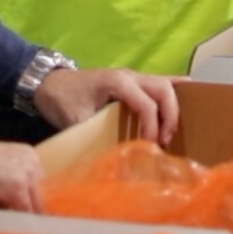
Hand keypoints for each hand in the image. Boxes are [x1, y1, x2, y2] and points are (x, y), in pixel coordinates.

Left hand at [33, 67, 180, 145]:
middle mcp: (130, 75)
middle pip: (163, 89)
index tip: (149, 146)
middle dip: (170, 115)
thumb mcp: (77, 120)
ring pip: (164, 84)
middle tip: (165, 139)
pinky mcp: (130, 82)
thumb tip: (116, 157)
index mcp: (118, 82)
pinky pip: (157, 83)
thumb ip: (97, 134)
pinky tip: (185, 100)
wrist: (47, 83)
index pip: (147, 104)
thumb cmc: (62, 99)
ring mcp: (132, 76)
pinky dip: (171, 92)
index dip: (152, 126)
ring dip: (172, 107)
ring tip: (170, 131)